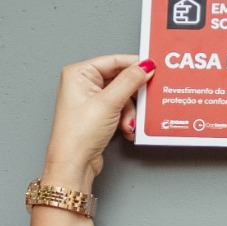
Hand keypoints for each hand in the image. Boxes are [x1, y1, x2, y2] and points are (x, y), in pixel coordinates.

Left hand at [40, 54, 155, 193]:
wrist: (73, 165)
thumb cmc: (78, 135)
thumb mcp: (109, 103)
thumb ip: (130, 81)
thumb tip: (145, 66)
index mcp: (78, 73)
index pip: (113, 61)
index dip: (134, 65)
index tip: (153, 68)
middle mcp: (82, 84)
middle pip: (120, 80)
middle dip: (132, 96)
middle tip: (144, 101)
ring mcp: (90, 100)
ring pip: (122, 97)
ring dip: (129, 112)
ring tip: (127, 123)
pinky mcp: (97, 115)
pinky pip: (119, 109)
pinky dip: (125, 119)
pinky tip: (125, 128)